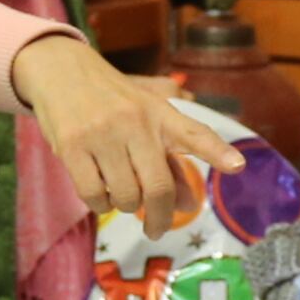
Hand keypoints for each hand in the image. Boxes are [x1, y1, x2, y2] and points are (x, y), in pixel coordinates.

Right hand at [14, 35, 247, 234]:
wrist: (61, 70)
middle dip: (160, 217)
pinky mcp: (73, 148)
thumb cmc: (112, 99)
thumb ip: (170, 156)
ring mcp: (103, 135)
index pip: (194, 134)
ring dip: (126, 205)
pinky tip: (100, 191)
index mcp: (160, 113)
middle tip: (157, 229)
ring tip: (121, 192)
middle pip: (158, 186)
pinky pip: (94, 196)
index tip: (238, 166)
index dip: (217, 152)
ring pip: (125, 196)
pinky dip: (101, 204)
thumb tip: (186, 203)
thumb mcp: (146, 114)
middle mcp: (135, 123)